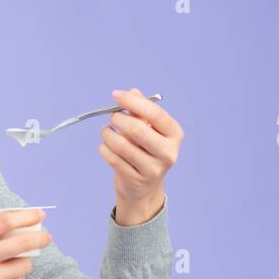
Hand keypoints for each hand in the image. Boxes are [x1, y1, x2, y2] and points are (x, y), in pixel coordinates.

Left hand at [98, 87, 182, 223]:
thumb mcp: (149, 129)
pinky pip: (112, 159)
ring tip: (106, 131)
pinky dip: (104, 149)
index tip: (116, 95)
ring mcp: (153, 169)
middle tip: (112, 117)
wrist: (144, 187)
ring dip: (108, 134)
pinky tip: (105, 146)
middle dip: (118, 119)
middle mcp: (168, 153)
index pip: (155, 114)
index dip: (133, 102)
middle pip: (137, 129)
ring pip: (121, 145)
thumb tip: (132, 92)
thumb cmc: (146, 151)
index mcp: (174, 135)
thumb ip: (141, 110)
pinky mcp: (135, 180)